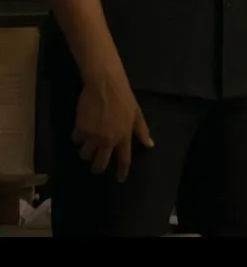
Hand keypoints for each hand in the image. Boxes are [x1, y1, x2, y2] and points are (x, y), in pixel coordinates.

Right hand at [73, 64, 152, 181]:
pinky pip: (76, 140)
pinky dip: (78, 138)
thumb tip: (149, 145)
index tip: (119, 179)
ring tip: (87, 149)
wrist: (105, 86)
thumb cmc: (124, 98)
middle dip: (98, 168)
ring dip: (86, 153)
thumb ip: (142, 132)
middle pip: (101, 163)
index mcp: (124, 137)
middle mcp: (108, 140)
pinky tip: (81, 132)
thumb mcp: (137, 115)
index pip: (124, 160)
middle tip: (96, 169)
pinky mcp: (80, 130)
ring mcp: (93, 136)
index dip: (121, 172)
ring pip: (85, 154)